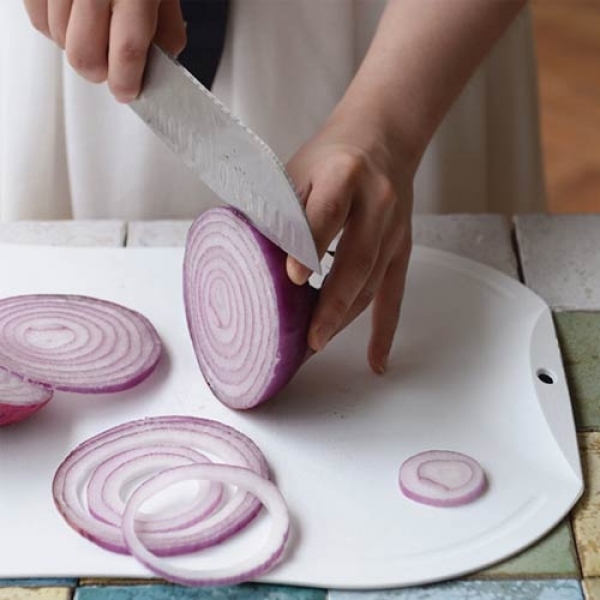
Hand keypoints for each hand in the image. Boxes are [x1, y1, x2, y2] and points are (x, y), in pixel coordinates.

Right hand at [23, 0, 185, 101]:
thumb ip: (166, 32)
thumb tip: (156, 69)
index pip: (127, 50)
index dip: (127, 81)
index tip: (128, 92)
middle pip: (83, 54)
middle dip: (99, 72)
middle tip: (112, 69)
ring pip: (59, 40)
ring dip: (79, 48)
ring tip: (95, 34)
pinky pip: (38, 20)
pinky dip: (56, 29)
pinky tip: (75, 18)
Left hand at [286, 119, 413, 374]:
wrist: (382, 138)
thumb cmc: (329, 158)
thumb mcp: (297, 169)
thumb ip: (278, 209)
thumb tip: (249, 256)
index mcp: (344, 175)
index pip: (328, 213)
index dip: (310, 245)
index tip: (292, 278)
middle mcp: (377, 203)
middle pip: (357, 259)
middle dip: (332, 303)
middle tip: (310, 338)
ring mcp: (394, 231)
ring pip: (372, 283)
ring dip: (345, 318)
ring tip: (317, 344)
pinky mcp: (402, 250)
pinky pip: (394, 296)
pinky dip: (384, 331)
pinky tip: (376, 362)